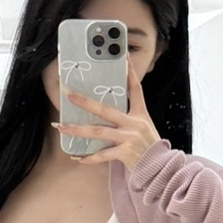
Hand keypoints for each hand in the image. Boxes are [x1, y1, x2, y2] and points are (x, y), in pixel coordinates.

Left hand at [52, 54, 161, 169]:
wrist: (161, 169)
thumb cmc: (150, 148)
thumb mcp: (144, 127)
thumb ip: (129, 118)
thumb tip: (107, 112)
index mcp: (140, 114)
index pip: (135, 88)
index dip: (129, 71)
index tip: (123, 54)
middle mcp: (134, 123)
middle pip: (104, 109)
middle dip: (84, 102)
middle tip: (67, 94)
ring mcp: (129, 138)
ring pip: (98, 132)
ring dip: (77, 130)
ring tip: (61, 127)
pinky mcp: (125, 153)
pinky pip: (102, 155)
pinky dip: (89, 158)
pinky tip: (77, 158)